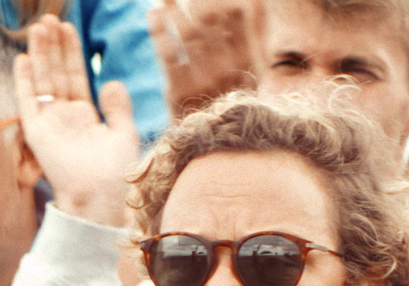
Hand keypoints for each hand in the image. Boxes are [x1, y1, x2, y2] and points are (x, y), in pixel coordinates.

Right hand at [14, 14, 141, 226]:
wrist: (100, 195)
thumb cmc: (115, 173)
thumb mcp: (124, 133)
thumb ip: (118, 108)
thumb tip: (112, 81)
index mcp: (85, 117)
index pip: (75, 77)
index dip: (72, 52)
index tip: (69, 28)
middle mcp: (64, 117)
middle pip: (56, 74)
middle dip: (53, 46)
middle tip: (49, 19)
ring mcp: (49, 124)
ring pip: (42, 82)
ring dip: (40, 55)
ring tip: (39, 28)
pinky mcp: (37, 133)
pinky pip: (27, 102)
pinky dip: (24, 81)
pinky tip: (24, 59)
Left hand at [147, 0, 263, 119]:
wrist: (220, 148)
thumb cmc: (237, 105)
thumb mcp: (256, 70)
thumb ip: (253, 35)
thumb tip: (252, 1)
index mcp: (248, 57)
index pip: (233, 14)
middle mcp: (228, 66)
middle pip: (207, 20)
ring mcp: (204, 78)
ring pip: (186, 34)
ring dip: (173, 10)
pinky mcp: (181, 90)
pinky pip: (168, 54)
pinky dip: (159, 31)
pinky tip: (152, 14)